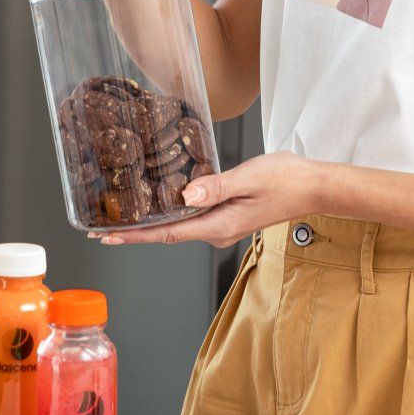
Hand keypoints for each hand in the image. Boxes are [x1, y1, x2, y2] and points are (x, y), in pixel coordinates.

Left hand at [88, 152, 325, 248]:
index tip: (107, 236)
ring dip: (150, 222)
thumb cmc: (286, 180)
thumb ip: (216, 187)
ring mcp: (222, 225)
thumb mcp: (249, 178)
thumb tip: (184, 196)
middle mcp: (217, 231)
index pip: (168, 234)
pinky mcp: (226, 216)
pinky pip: (192, 216)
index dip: (134, 236)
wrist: (314, 187)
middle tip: (100, 226)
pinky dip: (170, 212)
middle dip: (134, 231)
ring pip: (179, 225)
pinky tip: (158, 202)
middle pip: (168, 233)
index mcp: (219, 225)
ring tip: (121, 214)